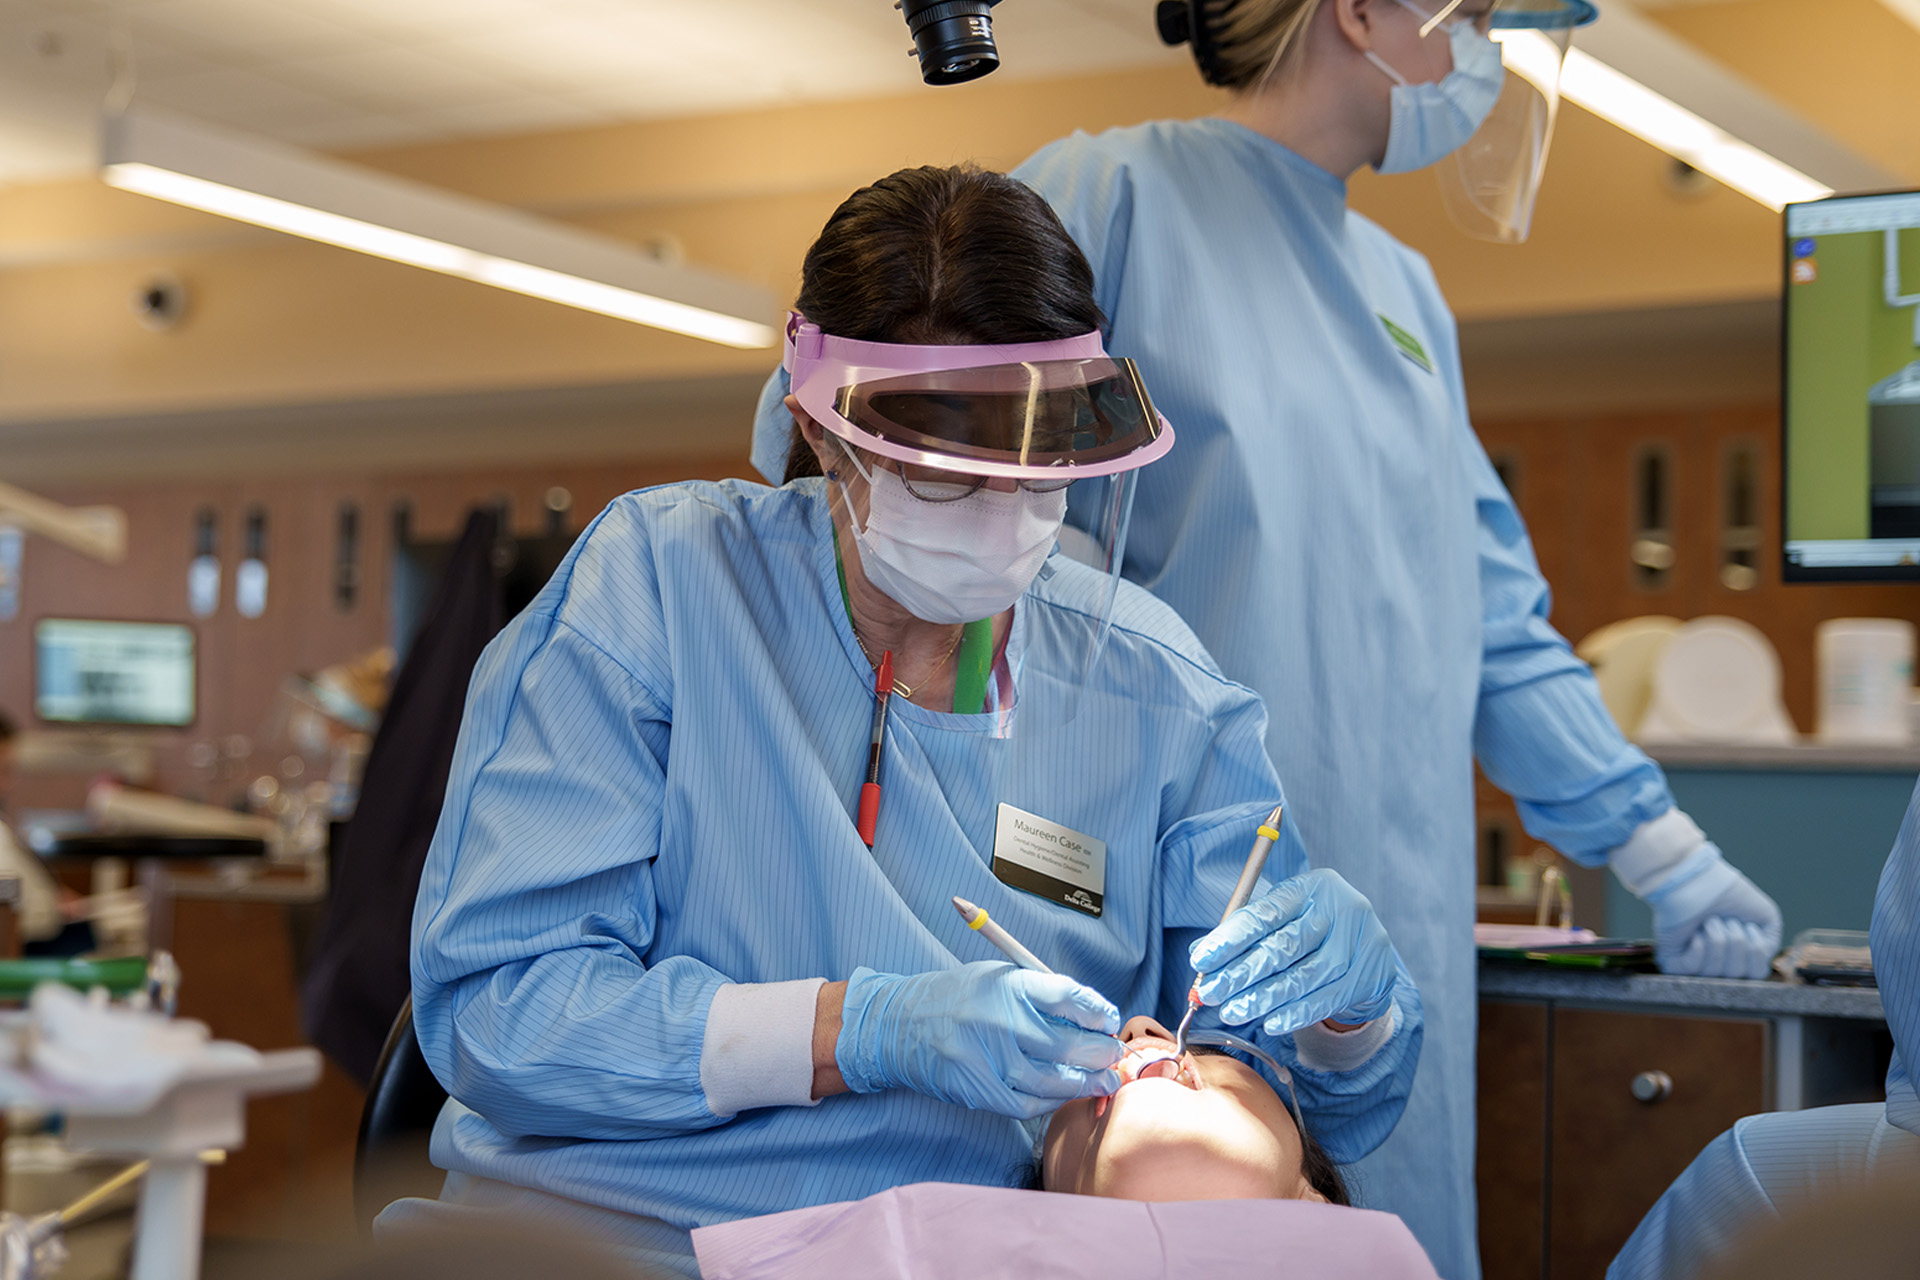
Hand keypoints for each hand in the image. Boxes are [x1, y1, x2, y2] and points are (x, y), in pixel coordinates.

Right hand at [835, 962, 1122, 1118]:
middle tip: (1114, 1055)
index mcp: (1006, 984)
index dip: (1096, 1010)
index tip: (1110, 1019)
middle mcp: (997, 1020)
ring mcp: (985, 1058)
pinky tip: (1064, 1095)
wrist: (896, 1024)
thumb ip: (1038, 994)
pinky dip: (1049, 1101)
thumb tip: (1090, 1016)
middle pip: (1065, 1042)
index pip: (1066, 995)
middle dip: (1099, 1052)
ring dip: (1083, 1083)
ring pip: (1050, 1079)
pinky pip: (1025, 1102)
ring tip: (1102, 1082)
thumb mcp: (995, 978)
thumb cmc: (956, 998)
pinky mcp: (976, 1088)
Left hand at [1190, 868, 1397, 1037]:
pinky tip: (1270, 1023)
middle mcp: (1339, 910)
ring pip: (1302, 976)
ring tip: (1232, 1012)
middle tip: (1210, 993)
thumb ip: (1243, 932)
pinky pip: (1325, 999)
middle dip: (1241, 973)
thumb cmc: (1313, 931)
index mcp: (1311, 888)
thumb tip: (1200, 952)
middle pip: (1283, 947)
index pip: (1264, 914)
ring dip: (1262, 998)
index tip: (1200, 960)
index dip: (1230, 939)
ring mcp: (1359, 943)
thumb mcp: (1281, 920)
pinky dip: (1294, 1013)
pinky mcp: (1369, 976)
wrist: (1367, 950)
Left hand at [1646, 843, 1780, 979]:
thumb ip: (1771, 944)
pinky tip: (1696, 932)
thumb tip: (1760, 962)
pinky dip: (1698, 946)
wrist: (1698, 879)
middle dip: (1736, 941)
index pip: (1756, 974)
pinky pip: (1692, 968)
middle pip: (1738, 974)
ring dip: (1717, 939)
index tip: (1749, 927)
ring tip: (1710, 920)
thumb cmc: (1729, 893)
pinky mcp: (1673, 961)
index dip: (1756, 951)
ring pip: (1716, 972)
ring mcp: (1695, 966)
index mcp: (1740, 956)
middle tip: (1726, 920)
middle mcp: (1718, 964)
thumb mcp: (1766, 917)